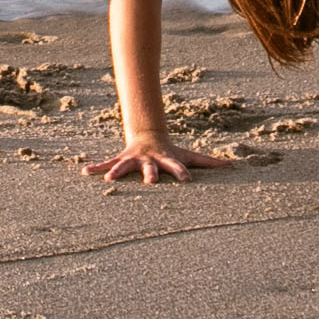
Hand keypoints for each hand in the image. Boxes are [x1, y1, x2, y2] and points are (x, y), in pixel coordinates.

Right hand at [81, 135, 233, 184]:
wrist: (149, 135)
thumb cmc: (171, 152)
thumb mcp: (189, 156)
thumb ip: (210, 162)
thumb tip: (233, 166)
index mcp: (167, 161)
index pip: (177, 167)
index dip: (181, 173)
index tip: (186, 181)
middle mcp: (150, 160)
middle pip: (151, 168)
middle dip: (150, 175)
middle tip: (150, 183)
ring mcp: (134, 160)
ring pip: (125, 166)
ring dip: (116, 172)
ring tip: (109, 180)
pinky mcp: (121, 160)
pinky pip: (107, 163)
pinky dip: (96, 167)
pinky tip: (85, 172)